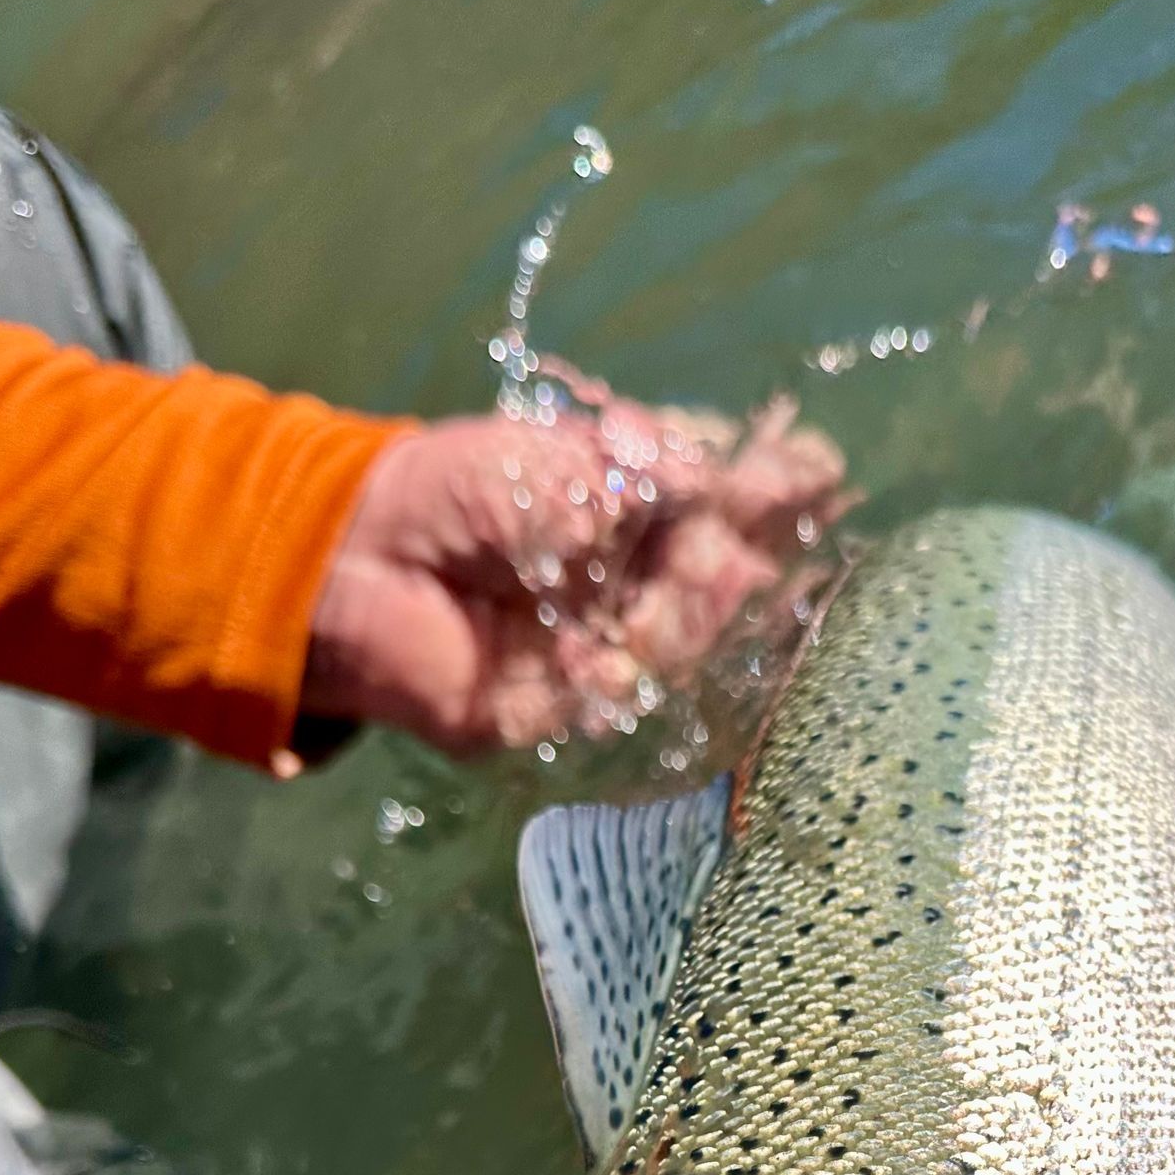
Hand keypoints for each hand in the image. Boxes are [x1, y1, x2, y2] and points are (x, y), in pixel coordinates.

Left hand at [300, 390, 846, 755]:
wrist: (354, 554)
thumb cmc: (458, 490)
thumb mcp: (567, 460)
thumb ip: (657, 475)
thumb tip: (751, 475)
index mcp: (637, 527)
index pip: (727, 521)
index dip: (772, 501)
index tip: (820, 473)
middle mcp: (628, 596)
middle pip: (719, 591)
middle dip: (743, 557)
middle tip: (756, 523)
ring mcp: (598, 658)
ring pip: (678, 649)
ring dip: (691, 610)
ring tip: (695, 563)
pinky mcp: (556, 713)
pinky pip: (615, 699)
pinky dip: (627, 670)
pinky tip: (623, 646)